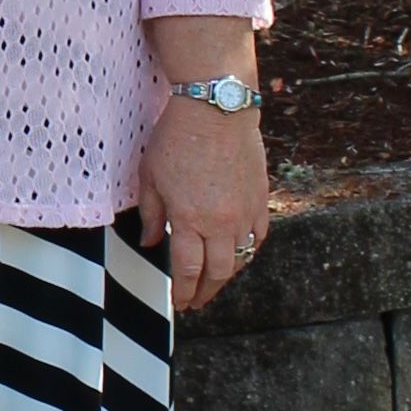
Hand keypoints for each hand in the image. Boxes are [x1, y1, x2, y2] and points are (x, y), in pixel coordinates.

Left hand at [137, 100, 269, 313]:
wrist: (216, 108)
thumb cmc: (177, 137)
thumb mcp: (150, 176)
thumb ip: (152, 214)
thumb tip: (151, 242)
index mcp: (189, 219)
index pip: (188, 269)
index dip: (184, 290)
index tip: (180, 302)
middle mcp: (220, 222)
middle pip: (216, 272)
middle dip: (205, 292)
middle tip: (197, 301)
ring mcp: (244, 211)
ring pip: (240, 258)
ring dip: (226, 275)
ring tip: (215, 281)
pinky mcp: (260, 198)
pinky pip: (258, 236)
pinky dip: (248, 249)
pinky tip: (238, 253)